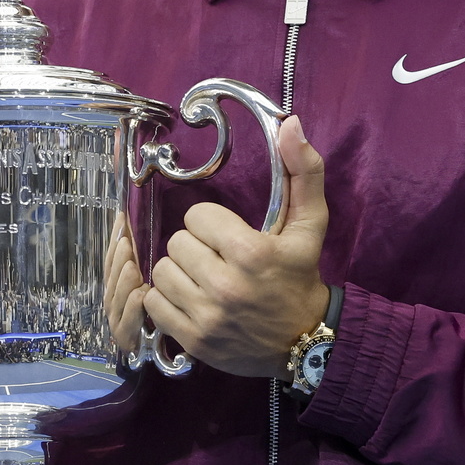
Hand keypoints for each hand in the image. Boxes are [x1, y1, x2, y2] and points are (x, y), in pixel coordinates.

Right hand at [103, 213, 146, 356]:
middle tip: (126, 240)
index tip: (123, 217)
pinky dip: (132, 308)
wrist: (156, 353)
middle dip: (118, 257)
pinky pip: (126, 322)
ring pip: (116, 298)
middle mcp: (114, 301)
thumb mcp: (152, 279)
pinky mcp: (125, 340)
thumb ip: (144, 257)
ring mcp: (117, 320)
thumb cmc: (163, 311)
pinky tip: (141, 294)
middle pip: (112, 276)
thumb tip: (140, 223)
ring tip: (131, 264)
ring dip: (123, 280)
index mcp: (119, 284)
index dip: (116, 237)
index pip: (114, 257)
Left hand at [144, 115, 329, 378]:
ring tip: (202, 278)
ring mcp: (208, 316)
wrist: (306, 341)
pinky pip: (154, 304)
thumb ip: (304, 171)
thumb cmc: (300, 277)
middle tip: (216, 258)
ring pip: (162, 272)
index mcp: (251, 252)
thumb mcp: (310, 224)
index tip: (228, 236)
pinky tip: (191, 299)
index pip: (197, 216)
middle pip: (176, 243)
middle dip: (194, 247)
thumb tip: (291, 123)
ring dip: (179, 272)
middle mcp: (226, 285)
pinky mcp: (194, 339)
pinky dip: (167, 300)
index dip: (211, 223)